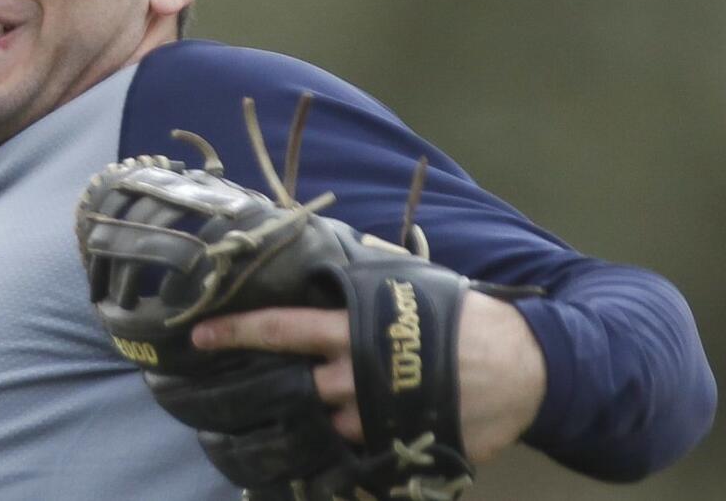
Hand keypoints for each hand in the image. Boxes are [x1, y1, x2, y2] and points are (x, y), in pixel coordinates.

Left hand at [190, 290, 545, 462]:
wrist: (527, 367)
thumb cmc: (465, 316)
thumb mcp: (409, 284)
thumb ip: (361, 280)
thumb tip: (322, 265)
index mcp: (353, 331)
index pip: (280, 330)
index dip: (235, 333)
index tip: (198, 336)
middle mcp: (355, 377)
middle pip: (290, 389)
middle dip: (260, 392)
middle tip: (229, 393)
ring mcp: (375, 420)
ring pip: (322, 427)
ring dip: (311, 421)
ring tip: (301, 417)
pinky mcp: (397, 450)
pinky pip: (358, 459)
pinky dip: (347, 453)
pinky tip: (342, 450)